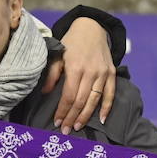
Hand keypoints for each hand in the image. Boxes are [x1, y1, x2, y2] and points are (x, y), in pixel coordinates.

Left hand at [45, 17, 115, 133]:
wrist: (92, 27)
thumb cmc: (71, 42)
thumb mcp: (58, 54)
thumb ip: (52, 74)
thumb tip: (45, 92)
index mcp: (75, 67)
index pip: (68, 95)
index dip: (63, 111)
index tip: (57, 121)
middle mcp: (90, 72)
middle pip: (81, 101)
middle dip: (72, 117)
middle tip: (66, 130)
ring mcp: (102, 73)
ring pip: (94, 100)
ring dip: (86, 116)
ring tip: (78, 126)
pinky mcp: (111, 73)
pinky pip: (110, 94)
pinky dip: (106, 107)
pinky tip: (101, 119)